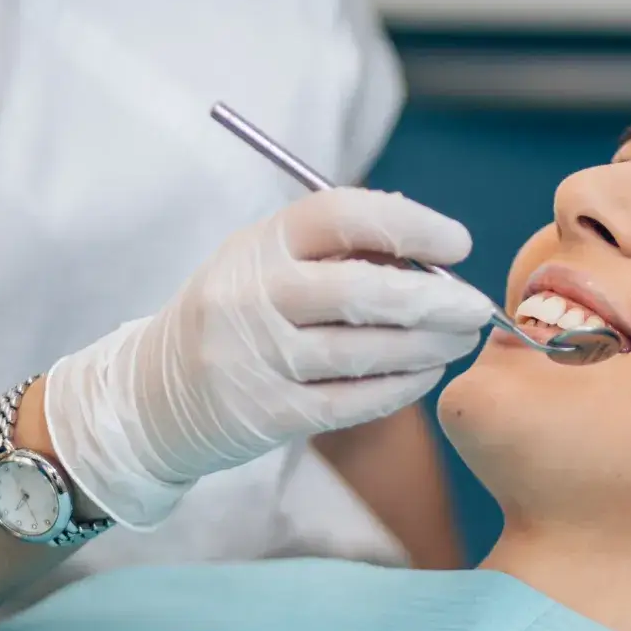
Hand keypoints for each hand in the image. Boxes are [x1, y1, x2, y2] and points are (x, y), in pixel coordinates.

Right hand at [46, 189, 492, 527]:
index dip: (409, 225)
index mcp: (258, 243)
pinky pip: (352, 401)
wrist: (152, 396)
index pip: (341, 216)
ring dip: (427, 347)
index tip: (458, 243)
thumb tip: (435, 256)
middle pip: (362, 292)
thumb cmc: (237, 315)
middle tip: (477, 307)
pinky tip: (426, 375)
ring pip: (365, 352)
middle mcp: (251, 296)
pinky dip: (400, 388)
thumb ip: (338, 252)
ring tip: (460, 340)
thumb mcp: (266, 264)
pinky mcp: (266, 414)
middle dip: (435, 300)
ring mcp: (256, 359)